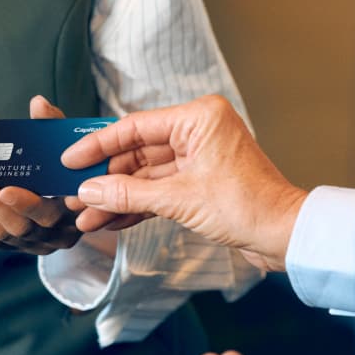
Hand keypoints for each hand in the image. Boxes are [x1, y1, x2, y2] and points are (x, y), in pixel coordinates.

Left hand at [0, 96, 88, 254]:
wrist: (78, 200)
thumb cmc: (70, 169)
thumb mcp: (68, 148)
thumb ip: (53, 127)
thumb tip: (38, 103)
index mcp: (73, 210)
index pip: (51, 212)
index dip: (27, 204)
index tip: (5, 189)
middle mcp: (57, 232)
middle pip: (22, 226)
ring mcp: (38, 243)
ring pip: (5, 235)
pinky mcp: (20, 247)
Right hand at [63, 94, 307, 270]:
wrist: (284, 237)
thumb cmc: (248, 207)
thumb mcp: (179, 199)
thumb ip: (129, 193)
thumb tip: (88, 191)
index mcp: (198, 117)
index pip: (134, 127)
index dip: (97, 145)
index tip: (70, 159)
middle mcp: (197, 131)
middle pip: (136, 151)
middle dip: (104, 178)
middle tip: (73, 194)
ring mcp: (197, 157)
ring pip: (144, 175)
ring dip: (116, 196)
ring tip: (85, 215)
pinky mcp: (198, 183)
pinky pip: (158, 190)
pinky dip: (135, 205)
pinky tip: (108, 220)